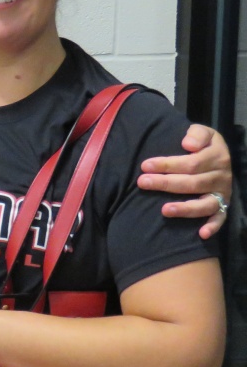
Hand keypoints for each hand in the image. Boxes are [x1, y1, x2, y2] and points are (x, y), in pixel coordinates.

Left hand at [138, 124, 231, 238]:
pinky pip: (220, 218)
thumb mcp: (202, 132)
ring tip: (164, 210)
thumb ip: (197, 134)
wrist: (217, 155)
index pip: (191, 163)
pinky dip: (213, 227)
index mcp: (217, 156)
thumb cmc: (201, 145)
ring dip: (185, 208)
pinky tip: (201, 234)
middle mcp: (221, 176)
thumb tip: (188, 144)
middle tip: (142, 182)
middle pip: (193, 183)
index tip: (145, 165)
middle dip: (166, 183)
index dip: (167, 164)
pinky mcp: (223, 206)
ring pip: (205, 204)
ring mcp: (222, 193)